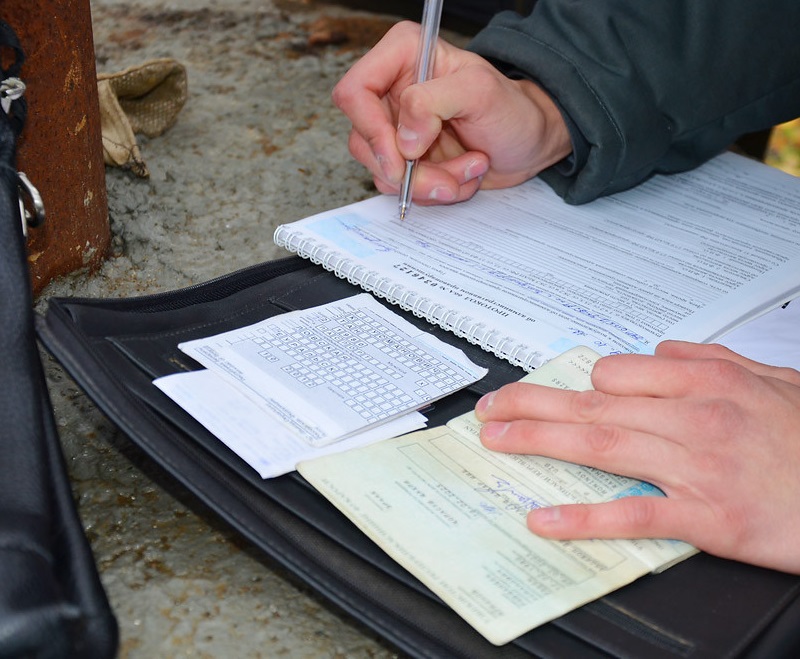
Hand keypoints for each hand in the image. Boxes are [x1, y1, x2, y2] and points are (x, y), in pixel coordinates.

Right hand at [332, 21, 571, 205]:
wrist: (528, 143)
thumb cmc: (511, 109)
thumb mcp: (480, 92)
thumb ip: (433, 102)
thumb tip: (403, 140)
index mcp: (402, 56)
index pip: (355, 92)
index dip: (370, 129)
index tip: (401, 159)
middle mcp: (391, 92)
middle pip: (364, 141)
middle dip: (409, 171)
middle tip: (448, 180)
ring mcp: (396, 129)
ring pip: (382, 171)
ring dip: (428, 183)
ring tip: (469, 169)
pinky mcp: (405, 160)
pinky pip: (400, 187)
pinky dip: (433, 191)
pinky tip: (462, 176)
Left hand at [474, 341, 799, 572]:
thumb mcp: (771, 377)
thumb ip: (710, 360)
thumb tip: (662, 351)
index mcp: (706, 380)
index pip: (617, 373)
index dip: (583, 386)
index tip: (561, 396)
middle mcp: (695, 417)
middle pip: (593, 406)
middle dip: (533, 405)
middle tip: (492, 408)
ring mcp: (697, 466)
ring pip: (601, 447)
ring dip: (540, 443)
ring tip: (498, 441)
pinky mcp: (707, 517)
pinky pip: (633, 512)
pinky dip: (584, 517)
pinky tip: (546, 518)